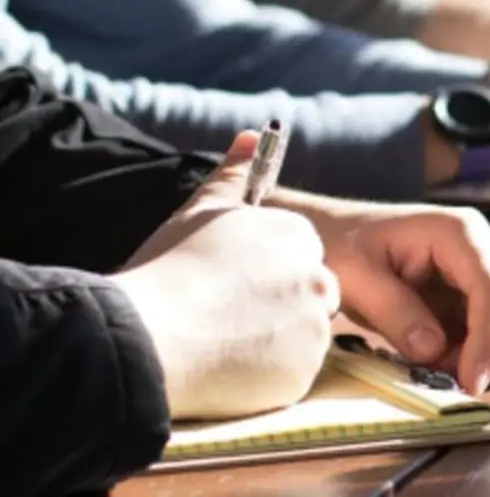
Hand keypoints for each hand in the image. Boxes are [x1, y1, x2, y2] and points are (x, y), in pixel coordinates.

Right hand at [112, 132, 339, 419]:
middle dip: (278, 305)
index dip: (263, 271)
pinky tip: (227, 368)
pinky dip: (267, 376)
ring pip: (302, 336)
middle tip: (226, 317)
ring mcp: (315, 329)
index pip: (298, 254)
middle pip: (309, 294)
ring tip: (221, 342)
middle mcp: (318, 279)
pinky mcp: (303, 375)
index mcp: (297, 236)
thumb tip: (253, 135)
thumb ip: (233, 175)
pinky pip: (290, 375)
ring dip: (274, 341)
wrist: (150, 336)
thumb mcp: (200, 211)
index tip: (231, 284)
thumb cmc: (170, 268)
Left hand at [322, 206, 489, 395]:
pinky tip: (456, 359)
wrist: (347, 237)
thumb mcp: (354, 277)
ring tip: (439, 364)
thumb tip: (433, 349)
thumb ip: (393, 311)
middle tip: (441, 377)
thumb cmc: (347, 248)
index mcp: (460, 232)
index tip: (470, 383)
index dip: (489, 340)